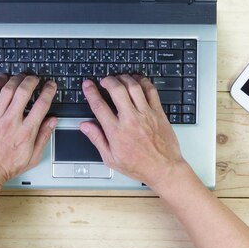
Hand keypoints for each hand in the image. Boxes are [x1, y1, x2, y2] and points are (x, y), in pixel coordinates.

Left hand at [0, 74, 56, 189]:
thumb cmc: (6, 167)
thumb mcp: (32, 157)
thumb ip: (44, 137)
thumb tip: (53, 121)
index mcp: (26, 132)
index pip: (42, 105)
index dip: (48, 91)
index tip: (50, 85)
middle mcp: (11, 122)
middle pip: (24, 92)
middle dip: (32, 80)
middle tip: (35, 77)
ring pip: (7, 89)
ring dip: (16, 79)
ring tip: (21, 76)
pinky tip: (2, 79)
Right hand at [80, 74, 187, 188]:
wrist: (164, 169)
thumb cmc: (139, 166)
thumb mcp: (111, 158)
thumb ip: (97, 139)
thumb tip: (85, 126)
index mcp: (116, 132)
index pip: (99, 106)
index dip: (91, 92)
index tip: (88, 85)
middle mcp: (131, 120)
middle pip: (116, 90)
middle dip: (108, 80)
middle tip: (104, 80)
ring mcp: (146, 114)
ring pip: (133, 87)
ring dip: (124, 78)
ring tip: (119, 78)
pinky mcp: (158, 113)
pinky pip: (151, 91)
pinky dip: (143, 81)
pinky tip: (137, 80)